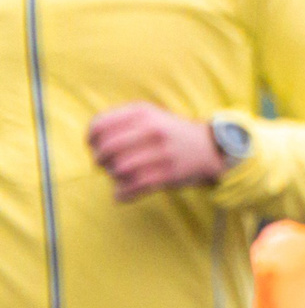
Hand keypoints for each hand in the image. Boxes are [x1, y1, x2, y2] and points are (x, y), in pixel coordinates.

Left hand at [86, 102, 224, 200]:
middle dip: (100, 160)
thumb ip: (119, 121)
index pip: (100, 126)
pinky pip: (136, 186)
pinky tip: (120, 195)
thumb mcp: (149, 115)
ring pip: (120, 169)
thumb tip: (91, 141)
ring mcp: (162, 152)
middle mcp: (153, 130)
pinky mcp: (169, 173)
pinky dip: (122, 194)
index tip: (94, 147)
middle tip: (103, 165)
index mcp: (143, 113)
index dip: (91, 140)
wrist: (211, 147)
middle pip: (108, 149)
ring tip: (116, 177)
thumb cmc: (170, 132)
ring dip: (112, 177)